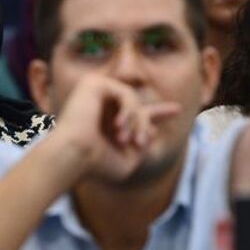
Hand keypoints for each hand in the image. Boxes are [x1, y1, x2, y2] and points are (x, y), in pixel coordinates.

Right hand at [48, 73, 180, 182]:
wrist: (72, 157)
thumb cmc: (95, 165)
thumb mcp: (127, 161)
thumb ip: (142, 145)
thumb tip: (153, 129)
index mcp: (105, 121)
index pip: (136, 112)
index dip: (158, 112)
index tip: (177, 110)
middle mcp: (99, 104)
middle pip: (137, 104)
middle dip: (147, 122)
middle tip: (141, 142)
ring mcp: (94, 92)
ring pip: (134, 100)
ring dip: (138, 122)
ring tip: (129, 140)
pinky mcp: (92, 83)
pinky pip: (126, 92)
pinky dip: (129, 110)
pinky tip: (119, 126)